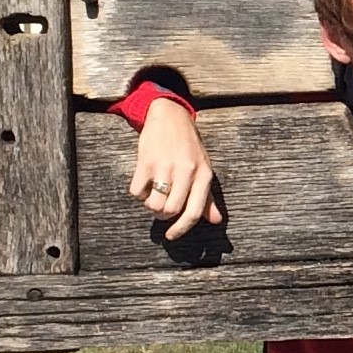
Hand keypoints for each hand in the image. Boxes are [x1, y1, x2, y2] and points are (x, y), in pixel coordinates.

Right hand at [128, 97, 221, 239]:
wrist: (169, 116)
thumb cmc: (188, 146)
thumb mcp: (203, 168)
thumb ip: (207, 197)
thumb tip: (216, 220)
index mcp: (203, 175)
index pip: (195, 211)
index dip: (182, 228)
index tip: (172, 236)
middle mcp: (186, 171)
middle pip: (172, 210)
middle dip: (163, 215)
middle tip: (161, 208)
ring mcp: (165, 166)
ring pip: (154, 204)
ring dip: (151, 205)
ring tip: (153, 195)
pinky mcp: (146, 161)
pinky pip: (137, 191)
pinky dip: (138, 193)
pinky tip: (144, 184)